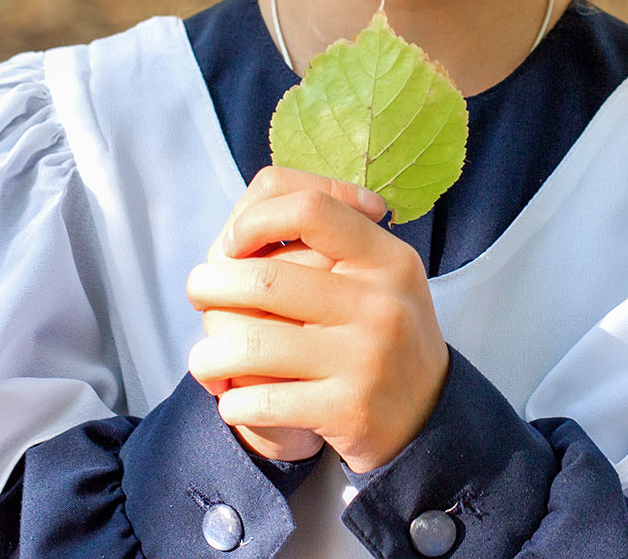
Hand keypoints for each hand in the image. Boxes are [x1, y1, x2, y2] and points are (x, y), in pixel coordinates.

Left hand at [188, 165, 449, 472]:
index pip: (311, 210)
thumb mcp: (378, 273)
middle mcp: (381, 304)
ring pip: (252, 345)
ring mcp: (366, 358)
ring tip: (205, 358)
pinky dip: (233, 403)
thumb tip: (250, 215)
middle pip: (265, 280)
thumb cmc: (380, 331)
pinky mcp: (348, 409)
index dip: (257, 219)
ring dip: (209, 355)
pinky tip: (234, 402)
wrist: (429, 417)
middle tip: (199, 292)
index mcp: (387, 259)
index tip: (234, 242)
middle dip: (210, 286)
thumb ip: (327, 234)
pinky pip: (262, 401)